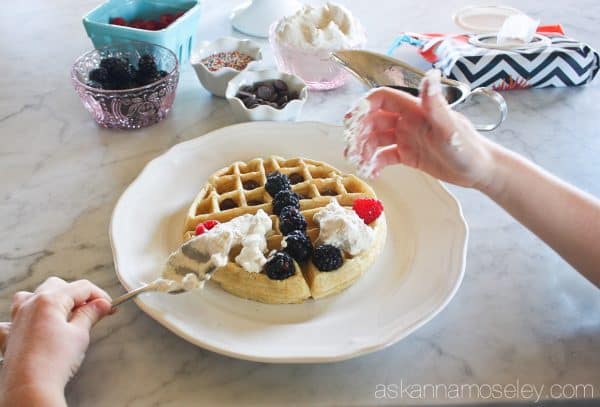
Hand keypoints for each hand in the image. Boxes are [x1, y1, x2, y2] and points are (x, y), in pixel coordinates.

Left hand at [1, 277, 112, 405]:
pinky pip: (14, 318)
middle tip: (93, 311)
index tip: (109, 306)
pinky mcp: (10, 334)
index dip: (99, 295)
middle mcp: (30, 304)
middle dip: (77, 296)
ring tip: (65, 315)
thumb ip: (90, 315)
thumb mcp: (80, 334)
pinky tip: (35, 327)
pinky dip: (26, 318)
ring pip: (34, 296)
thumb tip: (101, 305)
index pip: (82, 287)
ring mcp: (17, 318)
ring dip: (51, 300)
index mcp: (49, 300)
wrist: (30, 387)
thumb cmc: (52, 363)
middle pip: (59, 287)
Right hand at [344, 69, 497, 188]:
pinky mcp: (409, 155)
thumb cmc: (469, 148)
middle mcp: (408, 121)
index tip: (350, 121)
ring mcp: (407, 138)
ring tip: (358, 164)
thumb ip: (435, 103)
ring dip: (364, 150)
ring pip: (376, 139)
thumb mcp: (449, 127)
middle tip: (351, 150)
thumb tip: (430, 75)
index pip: (382, 98)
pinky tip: (371, 173)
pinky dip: (375, 163)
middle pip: (374, 120)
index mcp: (415, 110)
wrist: (481, 170)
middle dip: (359, 133)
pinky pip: (385, 156)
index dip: (364, 106)